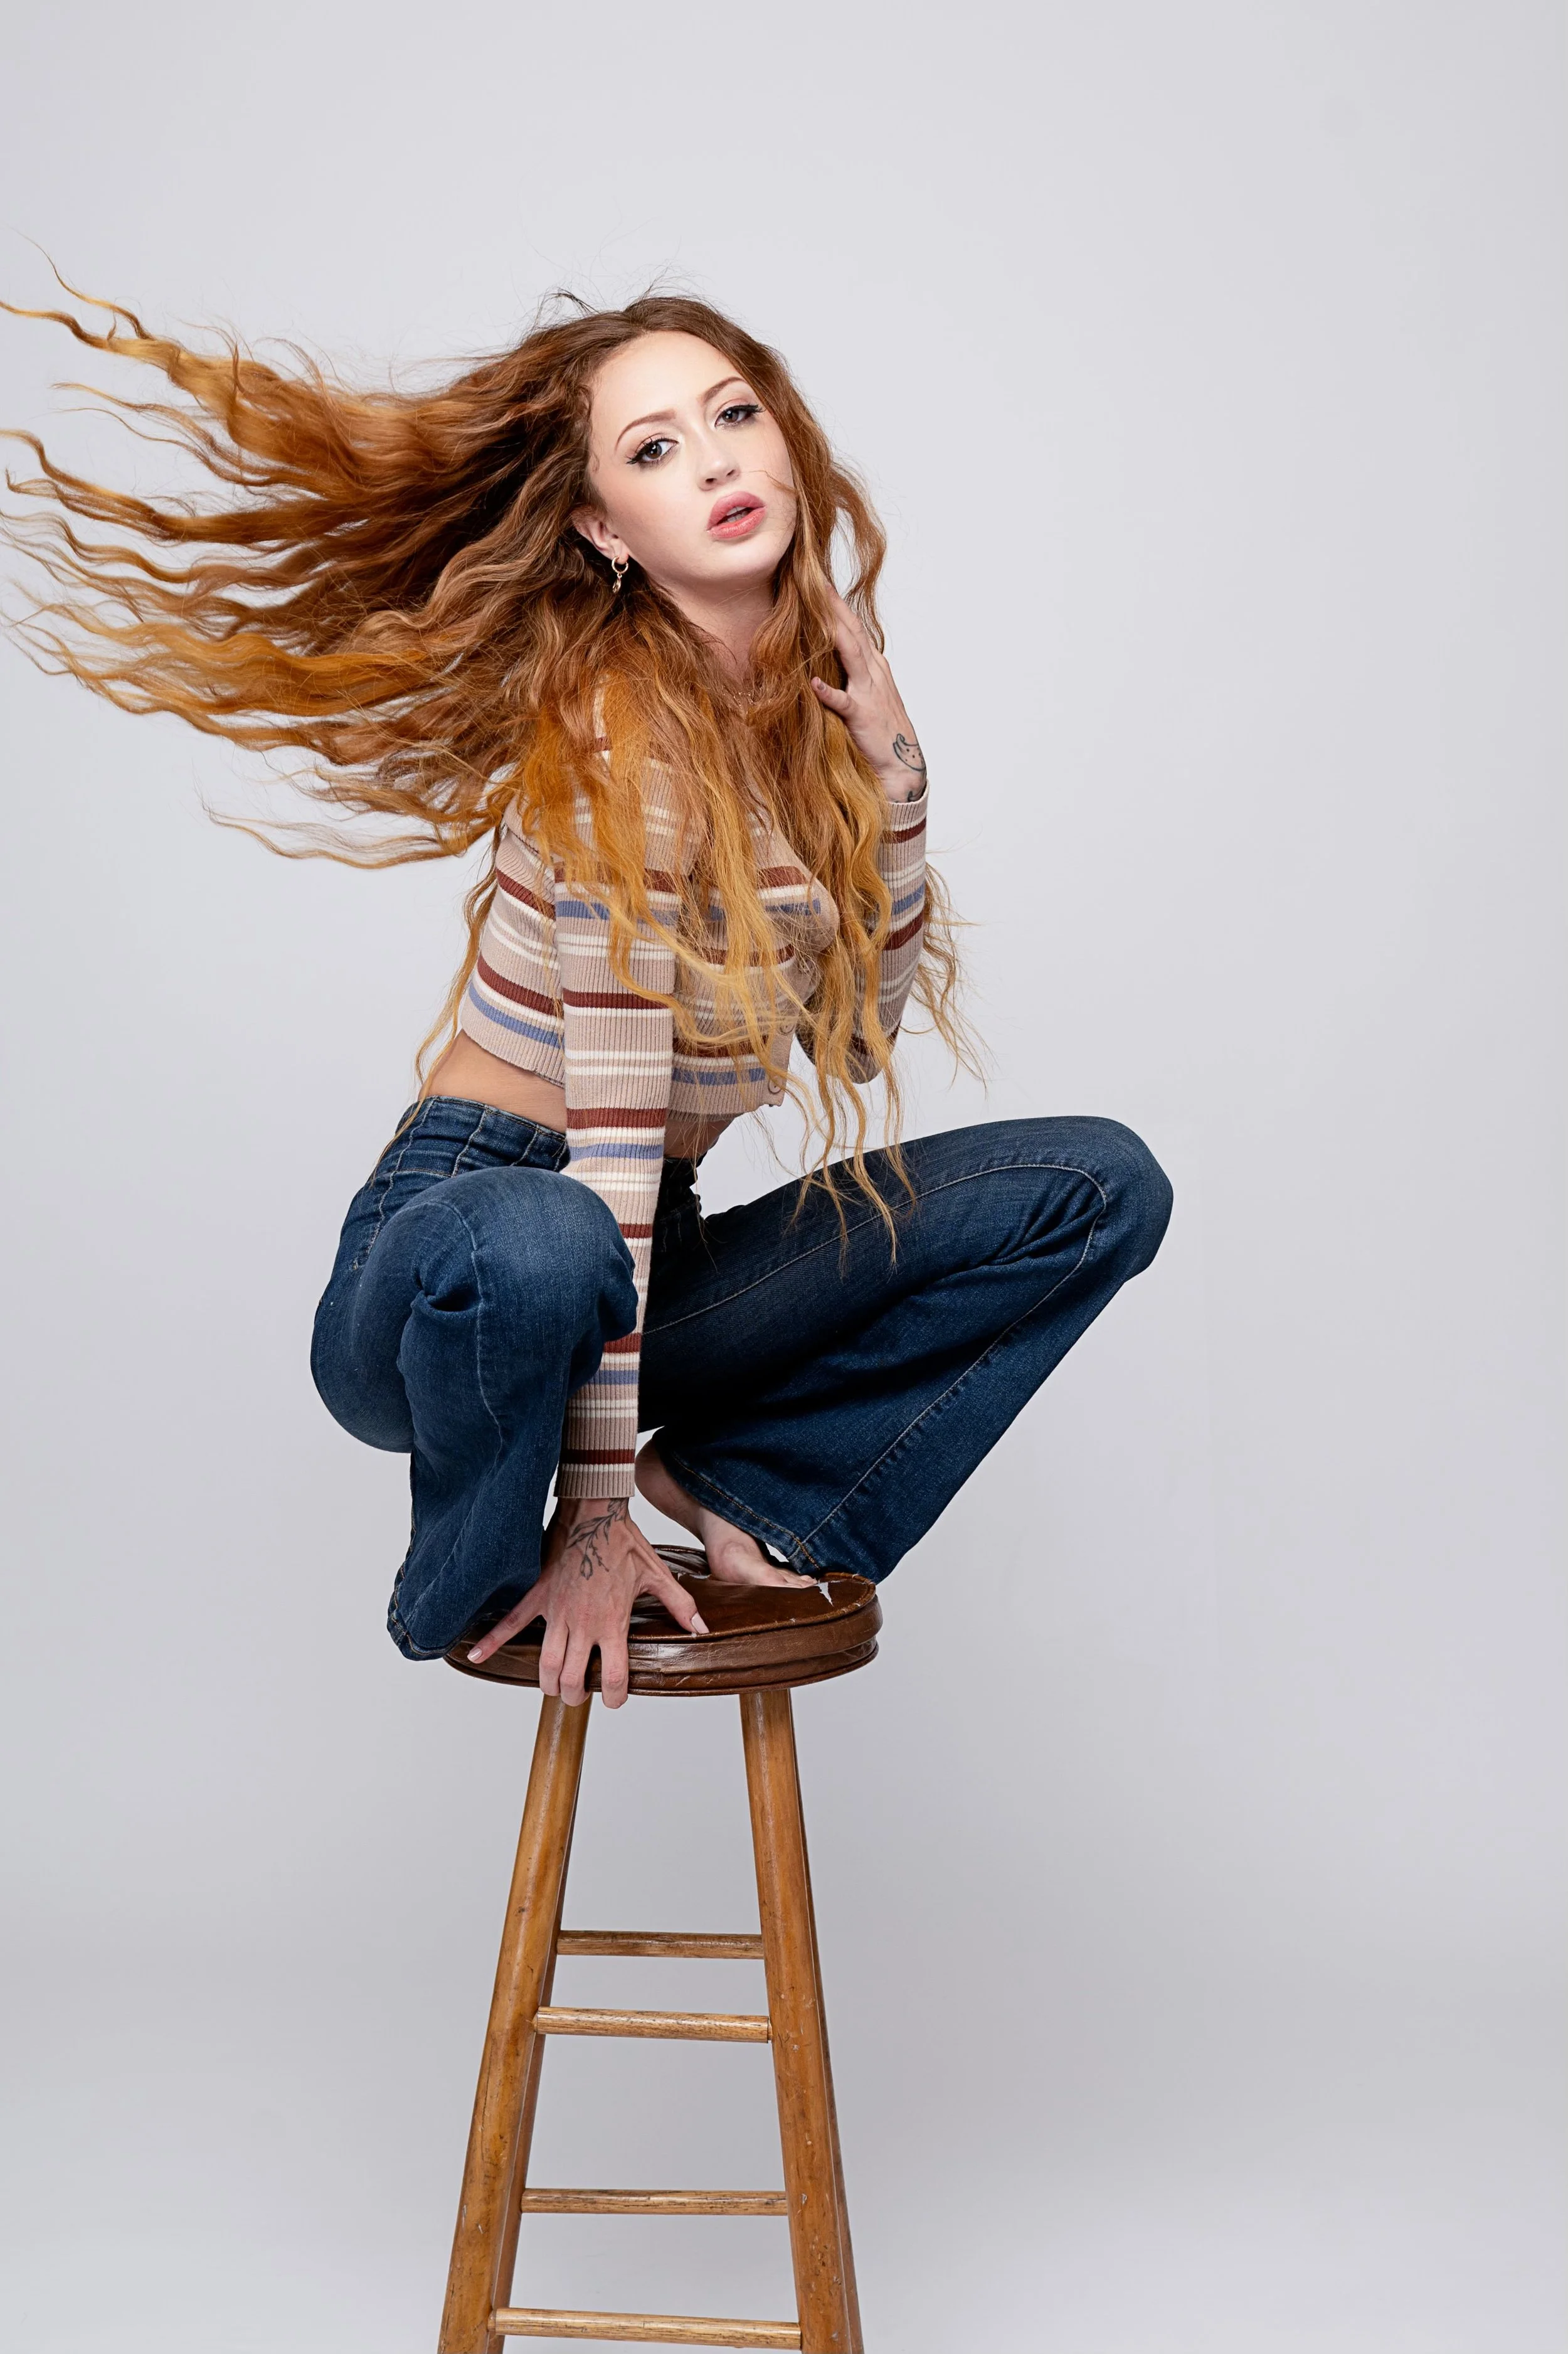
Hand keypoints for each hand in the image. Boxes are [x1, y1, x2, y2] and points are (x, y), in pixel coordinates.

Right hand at [465, 1494, 707, 1708]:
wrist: (594, 1512)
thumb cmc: (624, 1543)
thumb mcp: (658, 1575)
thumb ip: (680, 1606)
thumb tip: (702, 1629)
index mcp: (613, 1623)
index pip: (615, 1678)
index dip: (616, 1697)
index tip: (616, 1699)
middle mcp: (583, 1624)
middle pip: (573, 1680)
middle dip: (577, 1695)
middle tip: (581, 1695)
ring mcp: (557, 1612)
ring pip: (546, 1663)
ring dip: (549, 1683)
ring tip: (555, 1687)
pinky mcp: (538, 1597)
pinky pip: (511, 1623)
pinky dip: (492, 1641)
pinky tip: (476, 1656)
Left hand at [810, 585, 927, 800]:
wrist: (901, 764)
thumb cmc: (881, 731)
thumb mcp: (866, 694)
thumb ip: (849, 673)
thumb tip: (822, 658)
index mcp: (874, 665)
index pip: (853, 627)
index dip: (837, 604)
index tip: (819, 581)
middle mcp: (874, 671)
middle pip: (851, 630)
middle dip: (833, 605)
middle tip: (814, 580)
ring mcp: (869, 691)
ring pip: (850, 653)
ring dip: (833, 631)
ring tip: (814, 611)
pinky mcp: (863, 715)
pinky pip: (844, 701)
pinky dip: (829, 692)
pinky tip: (814, 683)